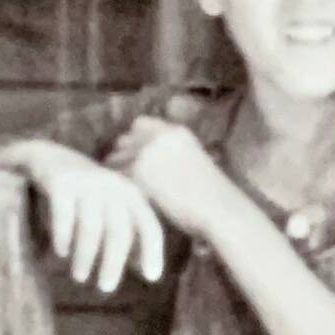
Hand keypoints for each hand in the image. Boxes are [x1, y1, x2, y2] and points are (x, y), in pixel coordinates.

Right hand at [16, 141, 164, 291]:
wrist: (48, 157)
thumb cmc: (86, 193)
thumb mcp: (111, 207)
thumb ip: (127, 233)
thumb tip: (144, 270)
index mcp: (129, 193)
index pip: (148, 224)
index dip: (152, 251)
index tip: (152, 278)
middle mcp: (111, 186)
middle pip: (119, 230)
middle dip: (113, 262)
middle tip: (106, 288)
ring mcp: (86, 183)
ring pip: (91, 226)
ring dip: (86, 255)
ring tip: (80, 277)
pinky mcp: (60, 182)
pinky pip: (64, 214)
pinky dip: (63, 236)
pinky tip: (61, 253)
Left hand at [104, 116, 237, 240]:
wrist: (218, 210)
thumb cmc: (212, 195)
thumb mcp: (194, 161)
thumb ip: (170, 153)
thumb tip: (147, 161)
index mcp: (176, 131)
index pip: (140, 124)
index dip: (134, 141)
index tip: (133, 157)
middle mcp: (159, 136)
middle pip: (124, 139)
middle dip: (121, 155)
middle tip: (121, 174)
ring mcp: (147, 151)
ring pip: (116, 157)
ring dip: (116, 172)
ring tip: (117, 189)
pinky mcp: (138, 171)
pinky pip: (116, 176)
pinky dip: (116, 187)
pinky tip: (121, 199)